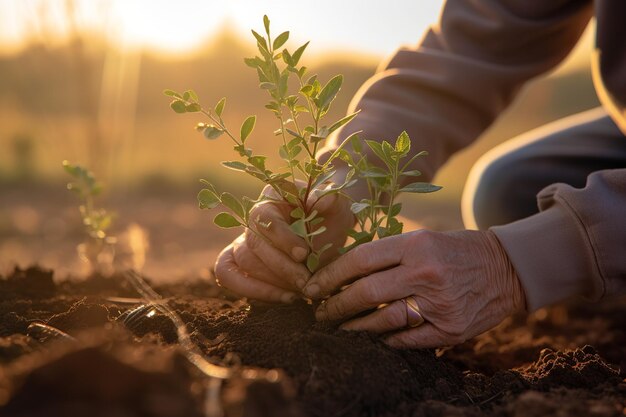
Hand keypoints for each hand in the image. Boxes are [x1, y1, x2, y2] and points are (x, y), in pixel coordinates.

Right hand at [213, 184, 354, 302]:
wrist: (328, 236)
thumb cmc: (331, 218)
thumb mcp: (338, 207)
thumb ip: (332, 200)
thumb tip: (319, 199)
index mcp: (272, 196)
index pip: (264, 217)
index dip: (282, 238)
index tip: (304, 254)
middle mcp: (253, 216)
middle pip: (253, 243)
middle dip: (281, 266)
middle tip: (305, 281)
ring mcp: (243, 239)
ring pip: (244, 262)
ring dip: (272, 281)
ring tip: (301, 290)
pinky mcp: (239, 262)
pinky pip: (228, 275)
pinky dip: (253, 290)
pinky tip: (285, 298)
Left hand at [302, 229, 525, 347]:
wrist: (505, 268)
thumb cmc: (455, 250)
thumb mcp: (423, 239)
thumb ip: (387, 253)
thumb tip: (343, 271)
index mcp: (416, 245)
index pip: (360, 260)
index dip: (330, 275)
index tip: (312, 286)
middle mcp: (425, 273)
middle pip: (365, 292)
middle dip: (335, 305)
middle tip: (320, 312)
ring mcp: (439, 303)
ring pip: (383, 320)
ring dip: (355, 327)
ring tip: (341, 327)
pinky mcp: (450, 329)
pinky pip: (407, 340)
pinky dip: (387, 340)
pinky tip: (374, 338)